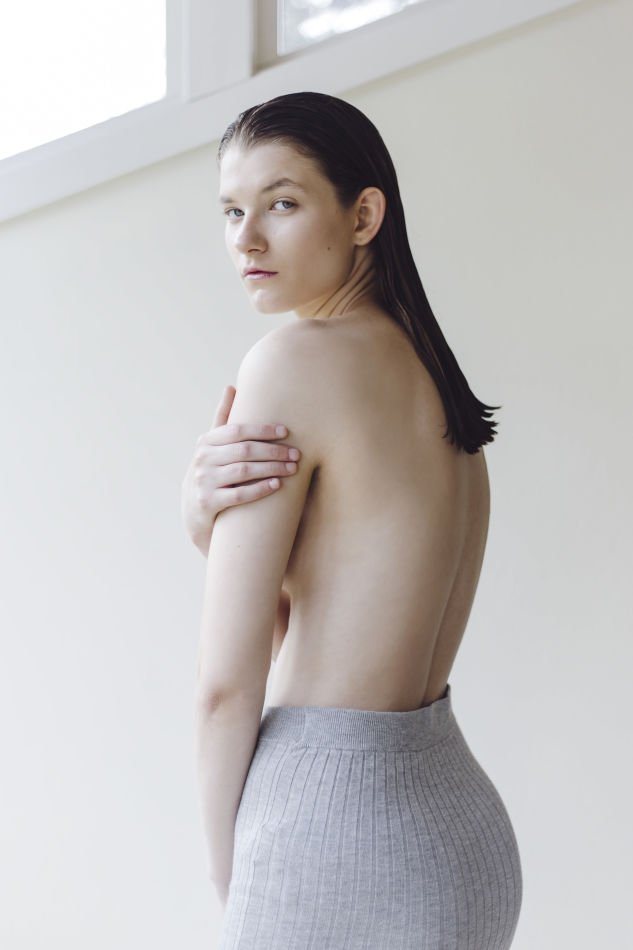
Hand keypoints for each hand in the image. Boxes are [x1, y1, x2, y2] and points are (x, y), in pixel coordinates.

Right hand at [181, 385, 301, 551]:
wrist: (194, 511)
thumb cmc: (211, 471)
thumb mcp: (212, 446)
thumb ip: (222, 418)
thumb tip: (231, 386)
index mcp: (206, 442)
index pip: (238, 431)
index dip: (263, 430)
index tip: (286, 432)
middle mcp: (203, 459)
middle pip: (245, 450)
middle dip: (274, 451)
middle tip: (296, 454)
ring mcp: (204, 481)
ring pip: (244, 471)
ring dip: (272, 469)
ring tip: (292, 469)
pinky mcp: (209, 503)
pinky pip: (239, 495)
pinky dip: (259, 488)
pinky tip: (277, 485)